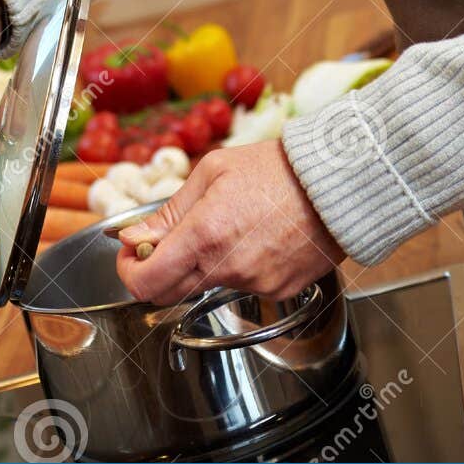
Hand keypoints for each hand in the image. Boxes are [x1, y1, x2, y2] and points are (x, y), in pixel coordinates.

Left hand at [115, 140, 342, 304]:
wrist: (334, 184)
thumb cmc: (275, 169)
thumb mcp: (213, 171)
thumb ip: (169, 211)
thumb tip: (133, 238)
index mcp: (205, 234)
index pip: (146, 282)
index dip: (129, 272)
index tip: (131, 255)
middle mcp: (227, 268)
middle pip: (169, 294)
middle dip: (158, 270)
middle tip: (166, 242)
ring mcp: (254, 284)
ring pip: (206, 287)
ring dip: (201, 266)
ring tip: (227, 227)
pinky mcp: (277, 292)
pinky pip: (241, 287)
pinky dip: (236, 269)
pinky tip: (254, 239)